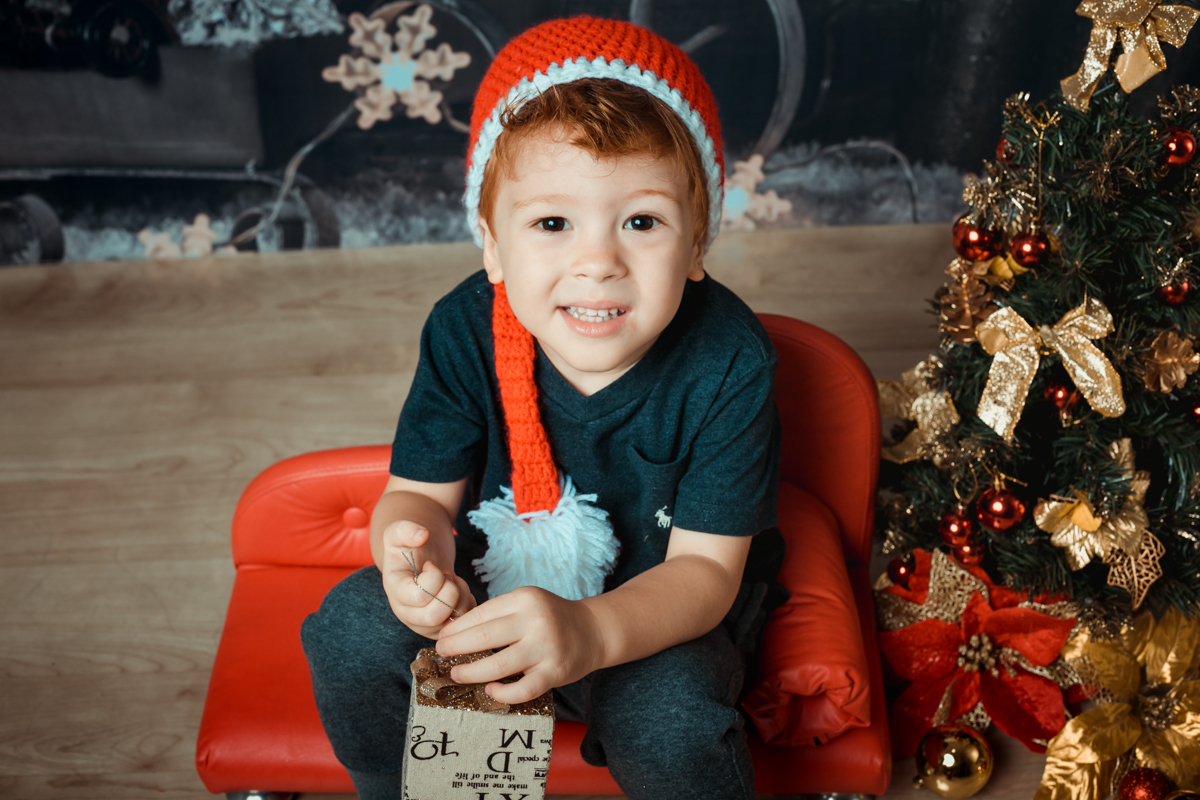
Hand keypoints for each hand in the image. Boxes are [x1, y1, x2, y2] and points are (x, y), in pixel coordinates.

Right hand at [380, 520, 475, 638]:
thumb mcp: (399, 532)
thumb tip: (422, 534)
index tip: (431, 565)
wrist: (421, 558)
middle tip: (446, 574)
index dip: (434, 577)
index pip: (419, 597)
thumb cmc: (410, 546)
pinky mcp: (442, 626)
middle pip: (435, 616)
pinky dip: (467, 602)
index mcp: (395, 593)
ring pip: (453, 620)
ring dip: (460, 594)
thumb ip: (406, 529)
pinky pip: (464, 620)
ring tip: (450, 580)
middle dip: (449, 590)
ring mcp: (425, 624)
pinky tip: (456, 589)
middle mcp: (407, 614)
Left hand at [434, 586, 605, 703]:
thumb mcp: (528, 603)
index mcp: (525, 599)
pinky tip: (490, 690)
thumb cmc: (552, 618)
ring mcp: (546, 648)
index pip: (481, 614)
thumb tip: (456, 630)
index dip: (457, 628)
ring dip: (471, 672)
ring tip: (457, 674)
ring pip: (498, 666)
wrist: (593, 630)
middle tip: (441, 653)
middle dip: (456, 647)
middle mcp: (535, 621)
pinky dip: (502, 693)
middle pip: (484, 637)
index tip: (442, 637)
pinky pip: (522, 690)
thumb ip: (499, 614)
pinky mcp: (555, 672)